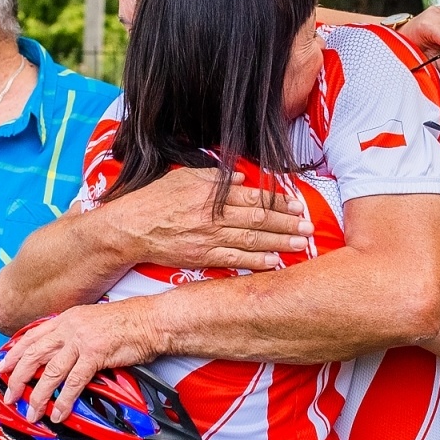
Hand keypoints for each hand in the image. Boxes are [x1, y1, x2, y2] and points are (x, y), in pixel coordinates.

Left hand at [0, 301, 160, 422]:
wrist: (151, 321)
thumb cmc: (128, 324)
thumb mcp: (92, 322)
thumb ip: (74, 334)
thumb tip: (60, 352)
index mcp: (66, 319)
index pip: (31, 337)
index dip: (14, 354)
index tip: (1, 368)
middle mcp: (69, 328)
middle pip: (33, 355)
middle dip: (17, 378)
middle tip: (9, 396)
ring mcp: (81, 341)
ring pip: (50, 372)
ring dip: (38, 396)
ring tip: (32, 413)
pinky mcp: (95, 355)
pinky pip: (73, 383)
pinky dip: (64, 401)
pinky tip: (58, 414)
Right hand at [105, 169, 312, 271]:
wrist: (130, 228)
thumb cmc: (155, 200)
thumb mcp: (184, 177)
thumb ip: (215, 177)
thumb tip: (244, 179)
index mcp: (212, 193)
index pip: (253, 197)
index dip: (278, 201)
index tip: (297, 204)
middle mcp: (214, 216)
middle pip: (259, 219)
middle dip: (287, 223)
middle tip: (309, 226)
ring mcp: (209, 238)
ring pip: (252, 240)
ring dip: (280, 242)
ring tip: (301, 243)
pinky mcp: (202, 257)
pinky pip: (235, 261)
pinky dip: (256, 262)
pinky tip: (274, 263)